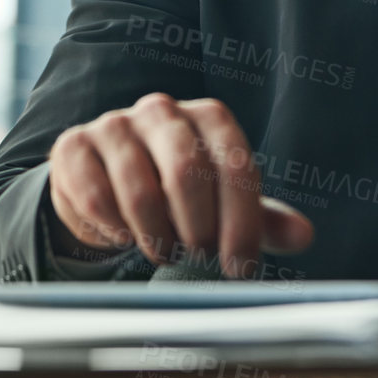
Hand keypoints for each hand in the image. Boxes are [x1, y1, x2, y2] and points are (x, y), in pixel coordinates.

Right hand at [46, 92, 315, 276]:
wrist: (105, 181)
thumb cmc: (178, 193)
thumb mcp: (223, 204)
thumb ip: (263, 219)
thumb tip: (304, 235)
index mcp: (209, 117)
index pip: (235, 164)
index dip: (241, 221)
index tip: (239, 267)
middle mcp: (162, 110)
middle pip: (187, 171)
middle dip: (197, 228)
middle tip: (198, 258)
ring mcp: (114, 124)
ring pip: (140, 191)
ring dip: (156, 236)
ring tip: (163, 251)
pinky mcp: (73, 145)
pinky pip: (97, 197)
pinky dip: (115, 229)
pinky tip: (124, 236)